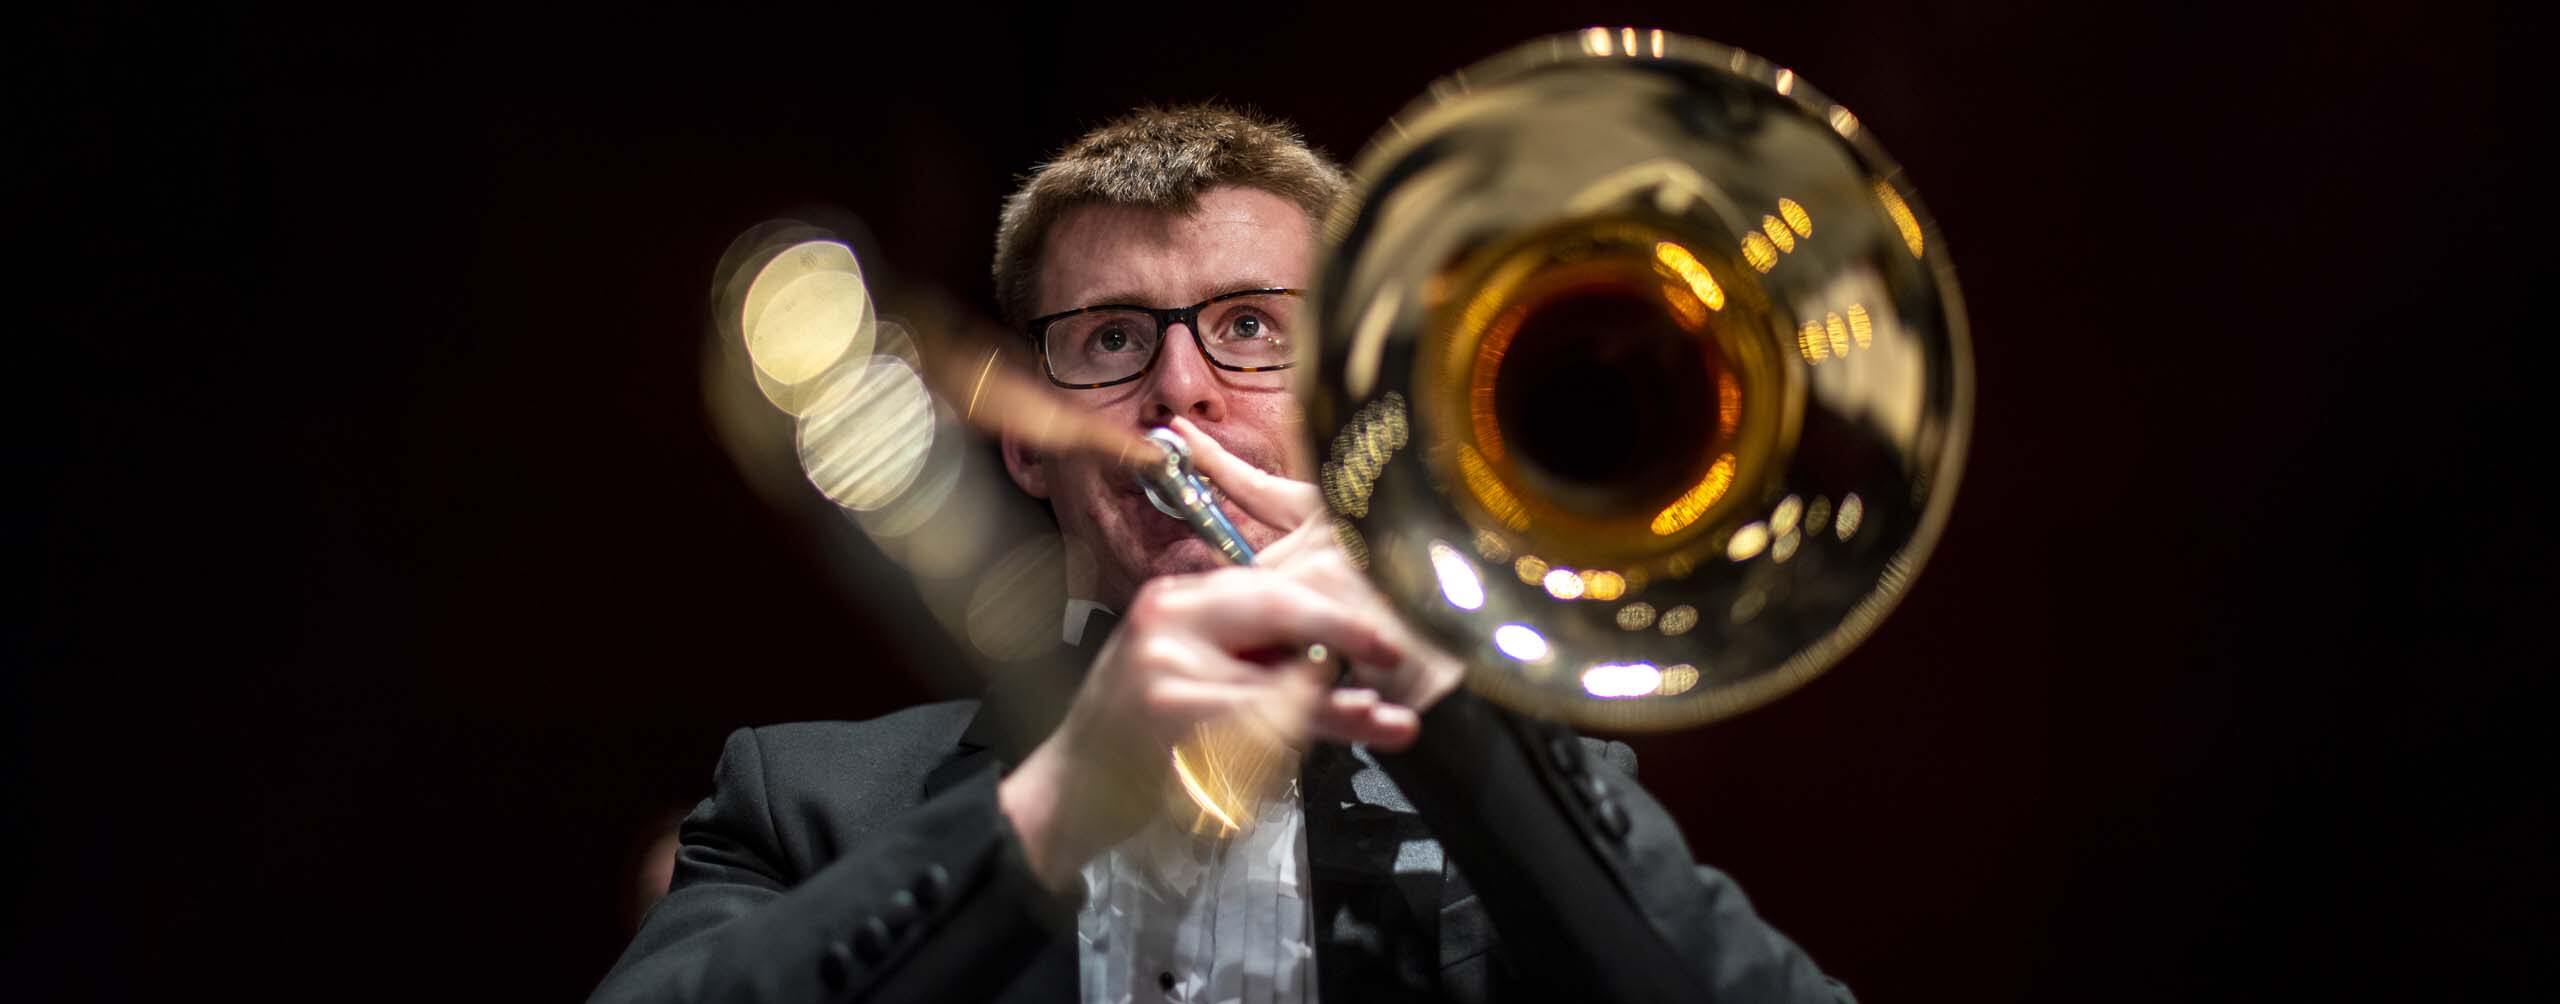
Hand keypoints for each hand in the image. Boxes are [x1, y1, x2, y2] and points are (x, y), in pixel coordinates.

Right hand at [997, 417, 1463, 893]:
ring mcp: (1168, 673)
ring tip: (1389, 725)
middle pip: (1277, 608)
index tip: (1383, 626)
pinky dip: (1298, 751)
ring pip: (1279, 685)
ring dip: (1340, 712)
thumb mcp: (1179, 666)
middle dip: (1345, 633)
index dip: (1332, 604)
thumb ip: (1243, 649)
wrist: (1069, 792)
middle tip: (1396, 654)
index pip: (1267, 585)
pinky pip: (1261, 735)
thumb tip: (1333, 647)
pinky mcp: (1175, 726)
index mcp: (1174, 601)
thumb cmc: (1134, 733)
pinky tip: (1318, 754)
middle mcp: (1167, 622)